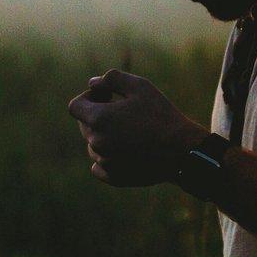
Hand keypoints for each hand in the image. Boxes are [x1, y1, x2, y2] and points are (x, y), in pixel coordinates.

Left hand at [66, 68, 204, 187]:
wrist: (182, 151)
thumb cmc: (161, 115)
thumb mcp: (140, 86)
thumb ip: (111, 79)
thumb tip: (93, 84)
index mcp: (98, 119)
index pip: (75, 106)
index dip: (88, 97)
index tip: (107, 96)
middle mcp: (96, 142)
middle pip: (84, 125)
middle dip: (97, 115)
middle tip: (123, 111)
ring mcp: (104, 162)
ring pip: (93, 145)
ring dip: (105, 135)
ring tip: (129, 130)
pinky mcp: (114, 177)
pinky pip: (99, 166)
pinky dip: (107, 157)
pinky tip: (125, 150)